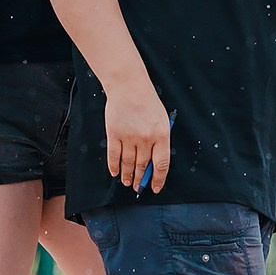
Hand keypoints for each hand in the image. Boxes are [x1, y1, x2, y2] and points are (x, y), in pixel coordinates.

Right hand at [102, 79, 172, 193]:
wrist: (129, 86)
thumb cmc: (148, 102)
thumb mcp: (162, 119)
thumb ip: (160, 140)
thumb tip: (155, 163)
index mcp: (161, 135)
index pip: (161, 164)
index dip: (158, 179)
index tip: (155, 188)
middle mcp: (145, 138)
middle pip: (143, 166)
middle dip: (140, 179)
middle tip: (138, 188)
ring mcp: (129, 137)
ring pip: (128, 163)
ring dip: (127, 175)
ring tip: (127, 182)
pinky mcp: (114, 134)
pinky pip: (114, 155)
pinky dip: (114, 166)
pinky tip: (114, 172)